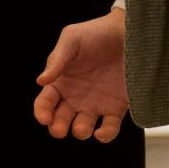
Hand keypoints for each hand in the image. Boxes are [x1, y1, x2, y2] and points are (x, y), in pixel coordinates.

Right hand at [35, 9, 127, 141]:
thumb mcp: (71, 39)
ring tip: (81, 128)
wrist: (128, 32)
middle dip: (57, 128)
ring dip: (79, 132)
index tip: (44, 118)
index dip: (41, 112)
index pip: (45, 103)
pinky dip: (105, 135)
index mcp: (61, 82)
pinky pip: (109, 128)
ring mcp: (95, 104)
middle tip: (59, 128)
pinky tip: (101, 133)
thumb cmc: (96, 33)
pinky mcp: (116, 108)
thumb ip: (56, 60)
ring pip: (82, 128)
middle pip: (60, 120)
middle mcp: (75, 97)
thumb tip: (40, 81)